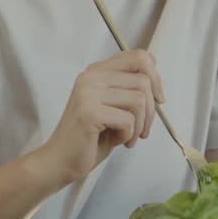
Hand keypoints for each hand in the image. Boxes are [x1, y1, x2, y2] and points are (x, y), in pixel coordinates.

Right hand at [36, 50, 164, 183]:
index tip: (158, 99)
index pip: (139, 57)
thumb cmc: (90, 137)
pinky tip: (117, 142)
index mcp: (97, 71)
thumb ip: (128, 90)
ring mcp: (88, 93)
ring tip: (128, 138)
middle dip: (152, 110)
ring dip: (140, 125)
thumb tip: (157, 83)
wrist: (59, 161)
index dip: (156, 78)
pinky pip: (128, 120)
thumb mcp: (113, 106)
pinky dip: (129, 135)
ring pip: (139, 100)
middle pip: (143, 80)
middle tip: (143, 130)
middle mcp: (91, 76)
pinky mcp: (89, 112)